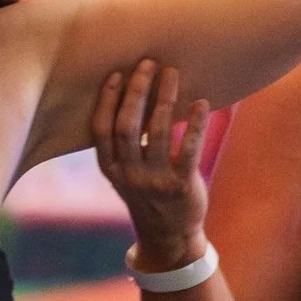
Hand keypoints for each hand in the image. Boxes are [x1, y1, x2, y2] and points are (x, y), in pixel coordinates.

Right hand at [92, 57, 211, 265]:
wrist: (169, 236)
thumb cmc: (147, 193)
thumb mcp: (124, 174)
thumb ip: (121, 145)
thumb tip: (129, 94)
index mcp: (110, 169)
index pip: (101, 129)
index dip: (107, 100)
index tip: (117, 73)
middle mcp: (128, 175)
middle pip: (127, 125)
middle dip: (137, 90)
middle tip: (148, 64)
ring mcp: (154, 181)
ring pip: (157, 131)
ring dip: (165, 97)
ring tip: (172, 73)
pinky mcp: (181, 185)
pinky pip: (188, 148)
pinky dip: (194, 123)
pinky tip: (200, 103)